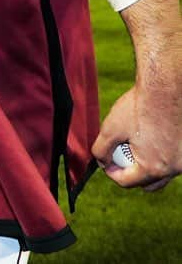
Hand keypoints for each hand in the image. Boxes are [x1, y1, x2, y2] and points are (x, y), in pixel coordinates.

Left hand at [92, 50, 181, 190]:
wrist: (164, 90)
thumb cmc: (138, 108)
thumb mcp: (111, 128)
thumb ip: (102, 149)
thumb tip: (102, 162)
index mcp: (153, 168)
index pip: (127, 182)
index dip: (111, 172)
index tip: (105, 161)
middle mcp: (173, 169)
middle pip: (148, 183)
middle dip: (131, 174)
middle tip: (119, 158)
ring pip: (162, 173)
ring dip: (147, 166)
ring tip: (134, 146)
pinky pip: (171, 161)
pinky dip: (160, 155)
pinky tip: (149, 138)